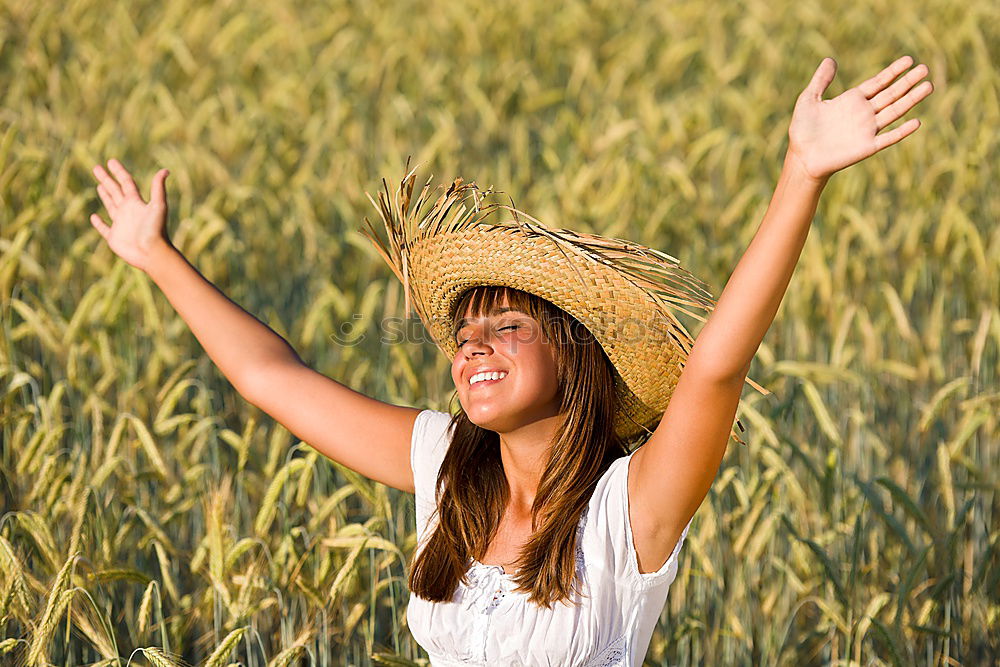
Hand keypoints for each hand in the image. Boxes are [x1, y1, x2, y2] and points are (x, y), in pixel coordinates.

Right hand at [90, 159, 172, 272]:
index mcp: (136, 203)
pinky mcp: (114, 237)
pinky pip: (104, 228)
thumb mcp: (158, 205)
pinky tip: (94, 217)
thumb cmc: (156, 229)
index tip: (110, 161)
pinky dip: (98, 223)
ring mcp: (121, 224)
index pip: (126, 183)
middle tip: (97, 168)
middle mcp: (128, 211)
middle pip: (115, 191)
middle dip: (106, 180)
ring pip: (110, 206)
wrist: (153, 253)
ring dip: (105, 196)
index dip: (118, 172)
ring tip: (99, 186)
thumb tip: (165, 170)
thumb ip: (158, 188)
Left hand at [786, 56, 932, 182]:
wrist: (802, 157)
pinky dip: (902, 131)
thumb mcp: (809, 100)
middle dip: (908, 82)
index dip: (893, 72)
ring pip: (894, 111)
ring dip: (911, 100)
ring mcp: (867, 130)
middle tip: (925, 68)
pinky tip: (916, 122)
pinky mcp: (867, 147)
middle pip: (891, 94)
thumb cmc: (803, 130)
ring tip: (928, 86)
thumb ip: (820, 80)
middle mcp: (864, 113)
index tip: (909, 60)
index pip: (878, 83)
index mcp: (853, 100)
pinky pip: (888, 138)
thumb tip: (830, 59)